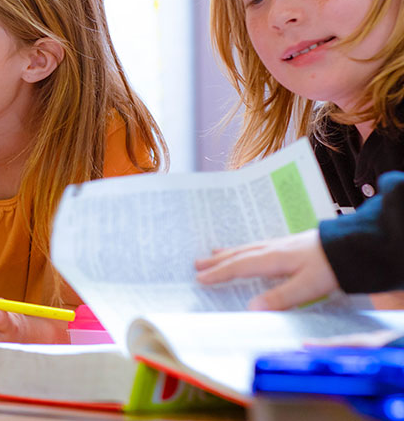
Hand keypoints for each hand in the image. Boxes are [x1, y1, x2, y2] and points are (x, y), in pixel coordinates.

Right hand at [195, 228, 338, 309]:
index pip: (240, 266)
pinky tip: (250, 250)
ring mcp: (284, 244)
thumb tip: (251, 308)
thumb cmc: (333, 266)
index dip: (219, 273)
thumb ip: (280, 298)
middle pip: (240, 254)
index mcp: (274, 258)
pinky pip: (260, 245)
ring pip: (249, 248)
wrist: (356, 246)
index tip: (199, 278)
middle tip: (197, 263)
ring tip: (214, 253)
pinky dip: (247, 249)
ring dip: (230, 252)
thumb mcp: (308, 286)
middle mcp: (275, 249)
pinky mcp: (294, 244)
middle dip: (218, 260)